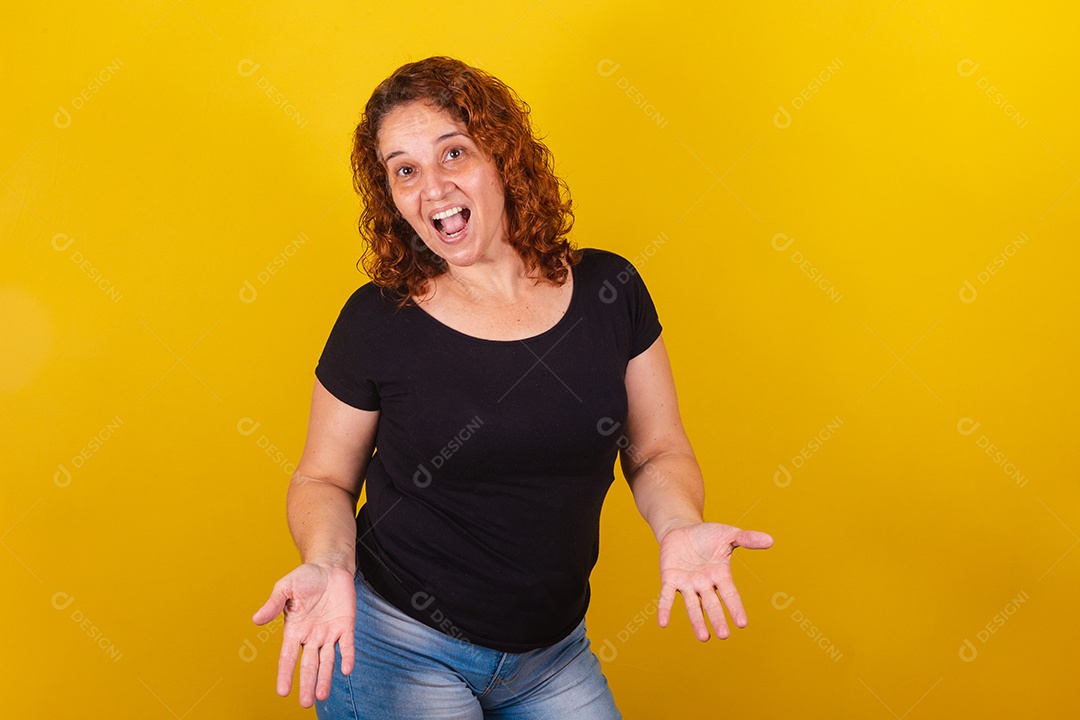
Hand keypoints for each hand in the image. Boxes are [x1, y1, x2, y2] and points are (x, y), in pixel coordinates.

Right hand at [252, 563, 356, 706]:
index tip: (282, 692)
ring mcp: (330, 632)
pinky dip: (347, 657)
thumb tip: (255, 619)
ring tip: (321, 696)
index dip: (285, 674)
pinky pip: (347, 645)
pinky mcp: (346, 626)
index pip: (288, 657)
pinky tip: (346, 670)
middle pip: (309, 664)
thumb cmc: (306, 577)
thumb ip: (273, 604)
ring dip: (325, 677)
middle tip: (306, 703)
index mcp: (294, 630)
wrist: (330, 566)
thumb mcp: (285, 587)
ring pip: (327, 660)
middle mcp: (312, 636)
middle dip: (307, 683)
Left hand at [657, 522, 772, 640]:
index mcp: (720, 576)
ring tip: (704, 638)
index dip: (735, 608)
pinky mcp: (669, 580)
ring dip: (697, 621)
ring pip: (693, 605)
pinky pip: (667, 596)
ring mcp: (687, 584)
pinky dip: (665, 608)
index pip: (730, 595)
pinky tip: (662, 623)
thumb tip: (771, 540)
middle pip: (712, 604)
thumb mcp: (728, 535)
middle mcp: (704, 584)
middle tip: (723, 635)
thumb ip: (747, 539)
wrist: (681, 530)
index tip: (742, 624)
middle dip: (717, 619)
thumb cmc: (707, 535)